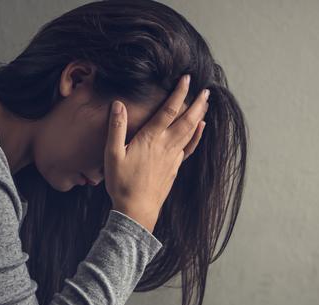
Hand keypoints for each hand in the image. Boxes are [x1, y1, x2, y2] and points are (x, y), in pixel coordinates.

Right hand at [104, 75, 208, 231]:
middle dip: (197, 103)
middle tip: (206, 90)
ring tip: (206, 103)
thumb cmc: (122, 183)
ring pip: (190, 132)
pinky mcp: (175, 167)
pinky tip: (200, 128)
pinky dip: (196, 135)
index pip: (169, 110)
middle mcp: (166, 145)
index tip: (187, 79)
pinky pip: (189, 147)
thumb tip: (118, 104)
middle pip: (186, 119)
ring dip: (199, 116)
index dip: (179, 93)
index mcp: (151, 139)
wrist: (137, 210)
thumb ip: (116, 128)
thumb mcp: (112, 154)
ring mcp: (173, 157)